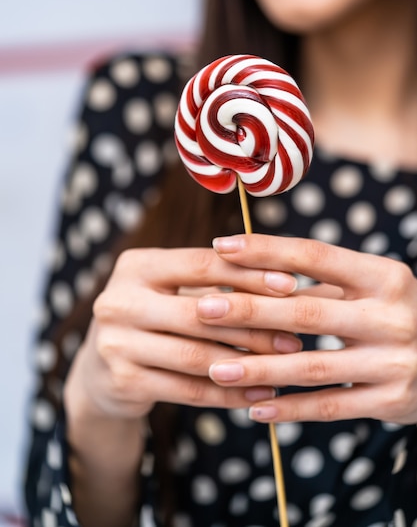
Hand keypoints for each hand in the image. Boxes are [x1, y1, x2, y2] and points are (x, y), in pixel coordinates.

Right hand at [65, 245, 298, 422]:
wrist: (101, 370)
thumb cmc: (155, 318)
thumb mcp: (173, 291)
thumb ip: (217, 284)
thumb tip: (288, 283)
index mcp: (136, 265)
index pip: (201, 264)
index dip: (248, 274)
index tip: (292, 285)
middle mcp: (119, 300)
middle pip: (200, 313)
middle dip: (253, 326)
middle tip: (295, 338)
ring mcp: (115, 343)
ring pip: (196, 355)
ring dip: (247, 364)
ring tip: (284, 367)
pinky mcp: (122, 381)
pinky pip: (188, 390)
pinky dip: (228, 393)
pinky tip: (257, 394)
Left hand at [199, 234, 416, 424]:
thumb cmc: (398, 312)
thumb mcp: (374, 287)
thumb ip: (322, 283)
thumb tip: (250, 274)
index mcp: (384, 276)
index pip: (314, 255)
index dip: (265, 250)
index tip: (221, 246)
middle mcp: (391, 315)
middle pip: (306, 311)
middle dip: (249, 311)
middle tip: (202, 309)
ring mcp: (394, 361)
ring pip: (311, 366)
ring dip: (259, 369)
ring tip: (216, 369)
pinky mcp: (392, 401)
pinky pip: (331, 406)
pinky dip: (290, 408)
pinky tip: (254, 408)